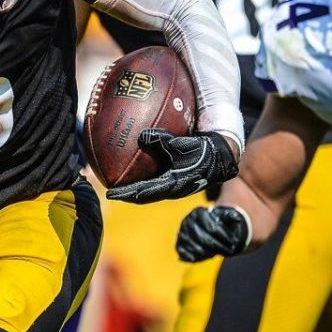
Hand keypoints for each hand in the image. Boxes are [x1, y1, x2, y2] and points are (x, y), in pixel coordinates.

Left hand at [104, 129, 237, 203]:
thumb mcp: (182, 144)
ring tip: (120, 185)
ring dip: (135, 190)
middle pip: (143, 196)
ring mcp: (175, 186)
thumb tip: (141, 136)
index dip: (125, 194)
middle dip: (126, 195)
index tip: (109, 194)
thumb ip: (162, 140)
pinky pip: (156, 182)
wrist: (221, 157)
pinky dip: (145, 180)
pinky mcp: (177, 180)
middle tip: (110, 193)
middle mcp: (171, 189)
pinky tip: (137, 171)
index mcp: (171, 185)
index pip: (143, 192)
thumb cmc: (202, 150)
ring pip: (150, 191)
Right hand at [176, 205, 251, 261]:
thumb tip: (238, 219)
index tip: (234, 242)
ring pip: (196, 248)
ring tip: (219, 253)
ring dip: (210, 253)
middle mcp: (187, 222)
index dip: (225, 236)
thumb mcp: (223, 217)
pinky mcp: (179, 245)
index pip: (212, 227)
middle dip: (219, 247)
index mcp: (198, 213)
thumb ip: (230, 216)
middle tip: (230, 251)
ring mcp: (182, 234)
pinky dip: (196, 258)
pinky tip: (207, 256)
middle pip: (204, 239)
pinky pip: (187, 255)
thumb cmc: (215, 222)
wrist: (202, 227)